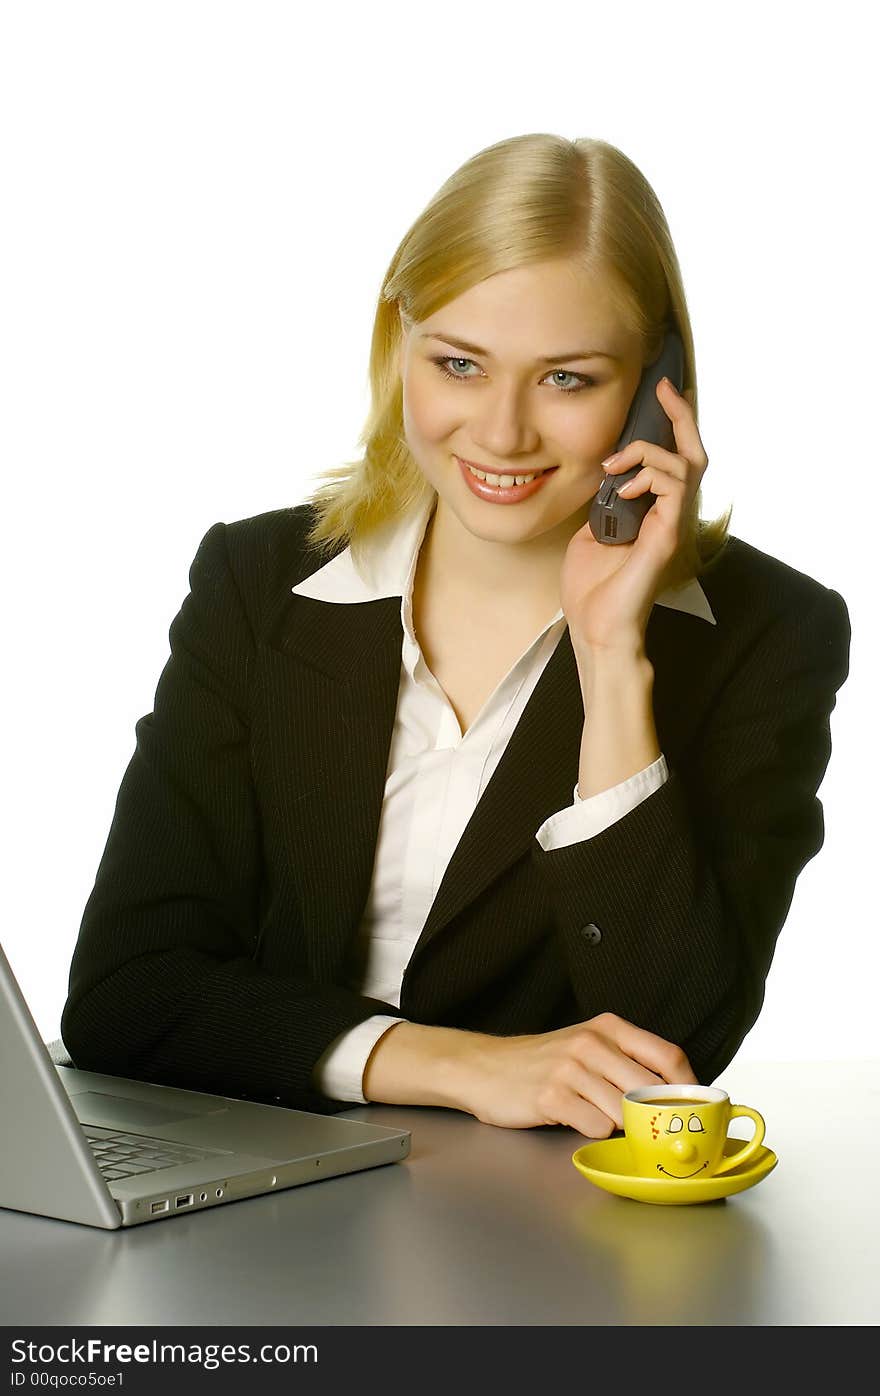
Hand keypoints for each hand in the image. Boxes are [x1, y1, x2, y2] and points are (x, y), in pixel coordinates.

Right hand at [460, 1012, 698, 1137]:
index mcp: (608, 1028)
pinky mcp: (552, 1096)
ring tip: (599, 1117)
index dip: (688, 1087)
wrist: (484, 1067)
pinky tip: (573, 1119)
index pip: (668, 1056)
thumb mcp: (587, 1048)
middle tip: (655, 1131)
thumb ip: (627, 1063)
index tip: (695, 1110)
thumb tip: (673, 1096)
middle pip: (650, 1089)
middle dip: (656, 1116)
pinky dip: (592, 1131)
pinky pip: (595, 1127)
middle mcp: (591, 1043)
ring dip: (619, 1126)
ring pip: (624, 1112)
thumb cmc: (543, 1062)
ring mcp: (570, 1068)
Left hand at [560, 379, 708, 653]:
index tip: (658, 392)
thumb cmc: (592, 589)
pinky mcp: (669, 536)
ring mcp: (674, 525)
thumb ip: (604, 503)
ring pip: (686, 464)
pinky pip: (675, 488)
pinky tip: (622, 490)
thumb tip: (605, 478)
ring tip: (615, 464)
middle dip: (681, 415)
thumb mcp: (591, 531)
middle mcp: (671, 514)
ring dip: (647, 453)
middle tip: (664, 389)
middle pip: (694, 453)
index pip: (673, 459)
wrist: (595, 627)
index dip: (670, 424)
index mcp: (654, 512)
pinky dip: (649, 477)